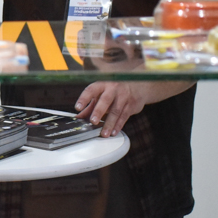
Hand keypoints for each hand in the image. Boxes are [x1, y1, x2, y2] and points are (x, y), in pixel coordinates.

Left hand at [74, 80, 190, 136]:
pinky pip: (124, 116)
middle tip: (92, 121)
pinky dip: (118, 125)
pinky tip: (113, 132)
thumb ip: (90, 105)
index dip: (84, 98)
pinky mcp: (132, 105)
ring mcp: (124, 96)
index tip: (77, 107)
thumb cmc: (116, 89)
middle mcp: (113, 89)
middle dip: (98, 111)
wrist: (140, 84)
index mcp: (103, 84)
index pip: (91, 90)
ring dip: (109, 123)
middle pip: (105, 100)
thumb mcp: (102, 93)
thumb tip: (78, 117)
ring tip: (103, 134)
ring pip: (116, 111)